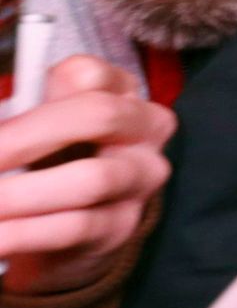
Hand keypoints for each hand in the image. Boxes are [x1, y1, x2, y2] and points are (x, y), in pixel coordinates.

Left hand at [0, 57, 174, 293]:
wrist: (66, 229)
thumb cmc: (51, 160)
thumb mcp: (42, 126)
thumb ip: (26, 112)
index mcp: (121, 92)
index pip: (87, 74)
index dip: (37, 91)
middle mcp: (146, 130)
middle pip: (99, 115)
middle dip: (25, 139)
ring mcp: (141, 180)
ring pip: (91, 179)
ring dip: (20, 194)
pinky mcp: (122, 227)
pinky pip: (74, 228)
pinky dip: (23, 234)